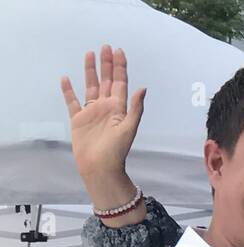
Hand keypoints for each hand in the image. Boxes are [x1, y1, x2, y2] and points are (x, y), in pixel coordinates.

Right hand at [60, 45, 144, 214]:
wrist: (100, 168)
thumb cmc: (116, 151)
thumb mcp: (129, 128)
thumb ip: (135, 108)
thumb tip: (142, 88)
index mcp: (119, 109)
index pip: (121, 83)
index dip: (120, 67)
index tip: (119, 52)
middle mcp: (106, 108)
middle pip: (106, 81)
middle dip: (107, 64)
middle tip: (106, 47)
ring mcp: (91, 113)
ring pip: (90, 86)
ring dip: (90, 71)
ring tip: (89, 54)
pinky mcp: (78, 120)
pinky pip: (72, 101)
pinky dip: (68, 90)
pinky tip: (66, 79)